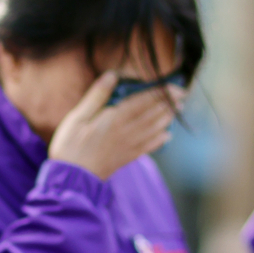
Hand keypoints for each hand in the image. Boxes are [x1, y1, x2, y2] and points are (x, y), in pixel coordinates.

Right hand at [49, 71, 184, 179]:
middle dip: (169, 103)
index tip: (173, 85)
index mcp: (116, 119)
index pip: (144, 101)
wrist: (73, 177)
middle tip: (182, 94)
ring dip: (167, 118)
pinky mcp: (127, 157)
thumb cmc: (71, 144)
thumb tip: (112, 75)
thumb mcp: (77, 116)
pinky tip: (167, 136)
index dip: (160, 92)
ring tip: (177, 109)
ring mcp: (129, 146)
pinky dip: (160, 140)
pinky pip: (149, 147)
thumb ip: (97, 95)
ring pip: (154, 129)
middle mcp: (127, 132)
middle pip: (153, 114)